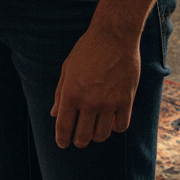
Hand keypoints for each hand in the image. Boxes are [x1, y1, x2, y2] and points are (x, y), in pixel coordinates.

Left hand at [50, 24, 140, 148]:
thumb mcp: (67, 68)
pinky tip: (111, 120)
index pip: (63, 126)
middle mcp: (89, 101)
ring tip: (94, 128)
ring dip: (96, 135)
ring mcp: (108, 103)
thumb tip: (54, 114)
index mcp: (71, 92)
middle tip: (78, 139)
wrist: (113, 36)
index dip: (61, 139)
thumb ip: (60, 92)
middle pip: (83, 136)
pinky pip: (121, 126)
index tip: (62, 144)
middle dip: (78, 140)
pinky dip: (115, 127)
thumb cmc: (87, 50)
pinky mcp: (126, 101)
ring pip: (102, 135)